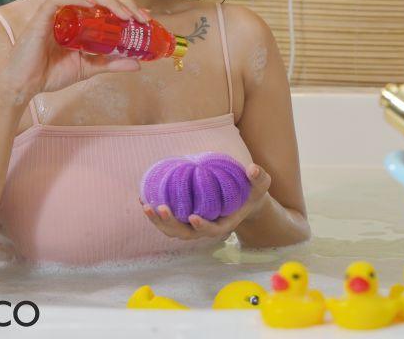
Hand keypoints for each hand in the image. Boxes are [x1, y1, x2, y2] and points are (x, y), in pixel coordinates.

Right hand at [0, 0, 151, 98]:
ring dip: (107, 1)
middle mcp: (69, 13)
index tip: (146, 18)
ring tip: (125, 15)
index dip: (127, 8)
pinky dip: (76, 0)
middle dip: (124, 4)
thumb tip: (138, 64)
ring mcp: (55, 13)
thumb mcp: (88, 68)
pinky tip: (93, 6)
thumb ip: (111, 63)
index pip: (106, 6)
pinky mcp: (40, 17)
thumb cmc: (50, 74)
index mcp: (79, 22)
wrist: (24, 85)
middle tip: (142, 18)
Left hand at [140, 163, 272, 239]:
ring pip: (172, 230)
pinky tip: (143, 199)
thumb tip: (252, 169)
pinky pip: (167, 220)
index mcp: (224, 224)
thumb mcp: (260, 185)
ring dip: (157, 221)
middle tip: (160, 208)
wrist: (242, 199)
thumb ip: (259, 178)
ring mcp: (193, 226)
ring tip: (146, 206)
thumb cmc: (251, 192)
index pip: (212, 230)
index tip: (193, 217)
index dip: (202, 226)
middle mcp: (206, 229)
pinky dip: (155, 214)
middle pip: (185, 234)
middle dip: (171, 224)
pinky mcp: (184, 218)